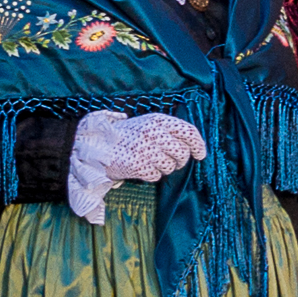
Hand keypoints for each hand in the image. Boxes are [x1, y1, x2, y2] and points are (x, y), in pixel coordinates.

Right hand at [66, 108, 208, 224]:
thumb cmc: (127, 136)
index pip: (189, 132)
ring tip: (152, 163)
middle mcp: (153, 133)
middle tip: (172, 161)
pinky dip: (151, 175)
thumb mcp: (147, 125)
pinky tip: (142, 169)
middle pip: (182, 152)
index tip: (200, 154)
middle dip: (181, 161)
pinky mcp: (137, 165)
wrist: (96, 145)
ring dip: (165, 169)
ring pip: (171, 166)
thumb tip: (193, 145)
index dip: (198, 145)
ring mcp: (145, 150)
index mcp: (158, 121)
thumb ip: (168, 131)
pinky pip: (156, 176)